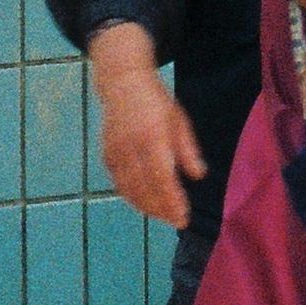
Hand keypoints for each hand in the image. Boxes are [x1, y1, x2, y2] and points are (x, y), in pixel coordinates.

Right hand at [87, 25, 206, 228]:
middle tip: (176, 222)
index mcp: (153, 136)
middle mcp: (131, 146)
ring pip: (129, 189)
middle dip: (161, 209)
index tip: (183, 217)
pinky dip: (131, 196)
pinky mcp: (107, 154)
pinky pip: (118, 183)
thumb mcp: (179, 120)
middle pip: (144, 188)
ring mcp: (115, 151)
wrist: (123, 83)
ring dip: (146, 207)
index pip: (162, 178)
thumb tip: (198, 176)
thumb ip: (188, 150)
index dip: (172, 201)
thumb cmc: (156, 102)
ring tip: (163, 216)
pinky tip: (144, 203)